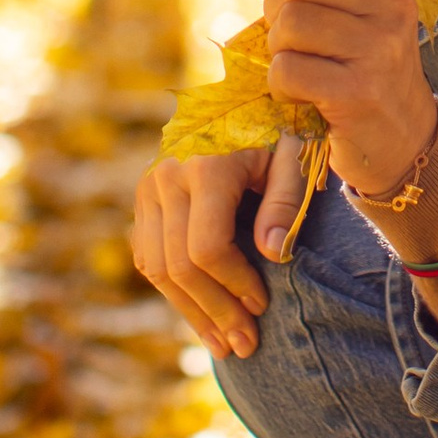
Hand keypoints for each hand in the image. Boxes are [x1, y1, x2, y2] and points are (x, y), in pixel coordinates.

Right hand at [131, 136, 310, 360]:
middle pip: (178, 266)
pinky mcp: (143, 195)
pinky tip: (201, 314)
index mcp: (205, 165)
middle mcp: (166, 175)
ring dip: (190, 311)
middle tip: (245, 346)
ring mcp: (148, 185)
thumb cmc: (280, 127)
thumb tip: (273, 256)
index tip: (263, 307)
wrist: (242, 91)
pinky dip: (173, 289)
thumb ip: (284, 204)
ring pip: (157, 267)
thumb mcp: (294, 157)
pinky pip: (148, 255)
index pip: (207, 249)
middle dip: (213, 312)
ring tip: (224, 344)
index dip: (234, 286)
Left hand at [262, 0, 430, 196]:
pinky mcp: (358, 90)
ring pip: (289, 24)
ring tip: (300, 62)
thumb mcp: (362, 4)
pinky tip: (301, 91)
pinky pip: (287, 69)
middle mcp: (392, 3)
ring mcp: (379, 47)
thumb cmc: (364, 60)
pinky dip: (281, 84)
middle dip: (277, 7)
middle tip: (292, 34)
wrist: (401, 134)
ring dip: (279, 48)